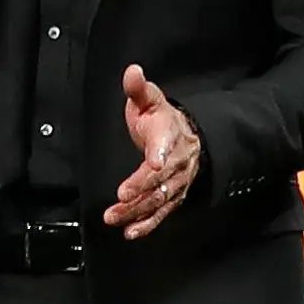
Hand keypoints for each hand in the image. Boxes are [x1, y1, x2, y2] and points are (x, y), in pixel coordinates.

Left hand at [103, 65, 200, 238]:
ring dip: (137, 210)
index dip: (159, 156)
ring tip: (114, 217)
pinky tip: (131, 232)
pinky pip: (161, 213)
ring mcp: (175, 182)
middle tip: (120, 198)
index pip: (165, 147)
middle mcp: (176, 162)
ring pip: (158, 199)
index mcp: (170, 136)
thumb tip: (132, 71)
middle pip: (160, 179)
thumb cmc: (163, 120)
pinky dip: (147, 224)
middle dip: (140, 189)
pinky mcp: (172, 197)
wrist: (188, 137)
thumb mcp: (150, 100)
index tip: (153, 163)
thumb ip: (139, 89)